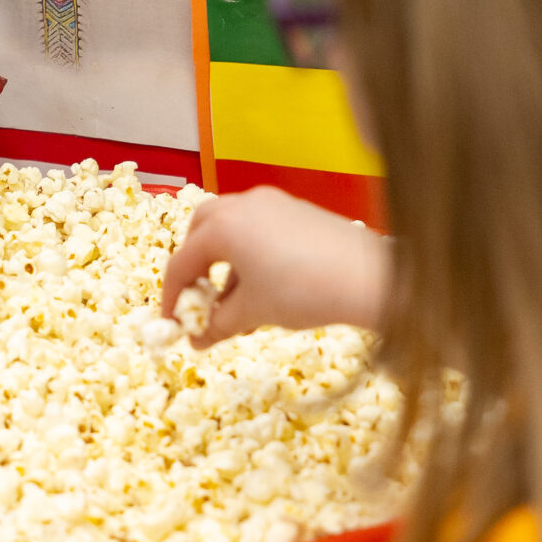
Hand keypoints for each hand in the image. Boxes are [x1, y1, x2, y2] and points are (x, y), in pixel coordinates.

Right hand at [160, 188, 388, 347]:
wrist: (369, 277)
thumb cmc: (302, 292)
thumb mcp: (253, 312)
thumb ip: (217, 324)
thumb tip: (197, 339)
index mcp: (222, 226)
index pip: (181, 262)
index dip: (172, 297)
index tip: (172, 324)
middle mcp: (242, 204)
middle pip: (201, 231)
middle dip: (194, 267)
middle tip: (198, 299)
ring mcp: (272, 203)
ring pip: (232, 228)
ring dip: (224, 263)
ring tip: (234, 303)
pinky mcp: (296, 210)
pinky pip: (258, 228)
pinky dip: (249, 255)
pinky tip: (264, 287)